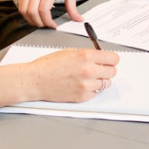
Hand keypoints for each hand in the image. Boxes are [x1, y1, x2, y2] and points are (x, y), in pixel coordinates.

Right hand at [0, 49, 119, 106]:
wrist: (35, 80)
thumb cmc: (48, 65)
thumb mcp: (70, 52)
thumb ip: (87, 54)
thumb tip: (100, 57)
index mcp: (86, 56)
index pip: (113, 59)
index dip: (111, 59)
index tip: (109, 60)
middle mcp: (89, 70)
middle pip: (112, 71)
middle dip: (107, 69)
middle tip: (99, 69)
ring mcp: (86, 85)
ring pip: (106, 83)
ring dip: (100, 80)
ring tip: (88, 78)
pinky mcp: (83, 97)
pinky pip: (96, 93)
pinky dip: (92, 90)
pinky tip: (81, 85)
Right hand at [18, 0, 83, 27]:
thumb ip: (72, 6)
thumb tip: (78, 19)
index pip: (44, 9)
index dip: (47, 21)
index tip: (53, 25)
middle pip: (33, 12)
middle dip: (40, 23)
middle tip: (47, 25)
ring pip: (24, 11)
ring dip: (31, 21)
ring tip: (40, 22)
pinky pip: (21, 6)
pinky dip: (26, 15)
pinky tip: (34, 16)